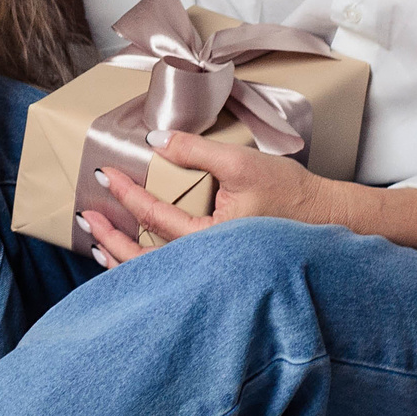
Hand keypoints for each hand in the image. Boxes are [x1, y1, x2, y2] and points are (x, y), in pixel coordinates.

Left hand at [82, 129, 342, 268]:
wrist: (329, 219)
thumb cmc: (292, 193)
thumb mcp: (242, 163)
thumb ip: (197, 152)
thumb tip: (156, 141)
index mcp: (211, 239)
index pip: (156, 217)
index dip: (127, 195)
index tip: (105, 176)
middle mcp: (208, 264)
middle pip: (146, 260)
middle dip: (111, 239)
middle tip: (86, 217)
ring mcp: (212, 272)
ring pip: (157, 274)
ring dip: (123, 260)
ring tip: (96, 245)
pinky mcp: (218, 269)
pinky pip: (173, 275)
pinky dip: (146, 268)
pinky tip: (132, 259)